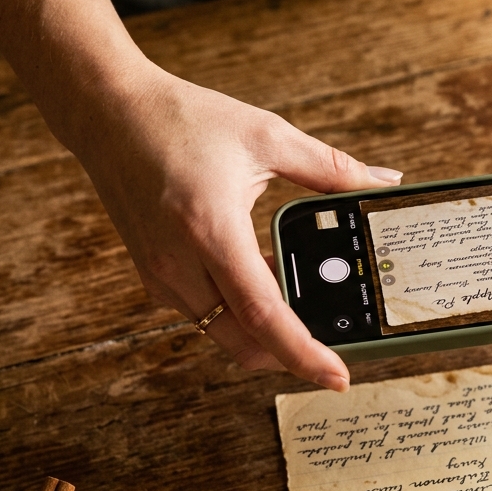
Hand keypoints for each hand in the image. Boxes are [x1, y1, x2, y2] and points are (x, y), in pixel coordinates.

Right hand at [65, 65, 401, 390]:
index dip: (304, 355)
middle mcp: (178, 263)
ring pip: (223, 332)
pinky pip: (204, 313)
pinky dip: (239, 312)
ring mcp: (160, 275)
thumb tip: (383, 183)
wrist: (108, 112)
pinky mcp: (153, 276)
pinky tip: (264, 278)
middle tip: (336, 347)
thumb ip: (331, 168)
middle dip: (291, 355)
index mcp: (210, 230)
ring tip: (306, 299)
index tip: (338, 378)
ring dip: (265, 330)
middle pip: (244, 342)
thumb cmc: (183, 118)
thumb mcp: (267, 136)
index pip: (264, 315)